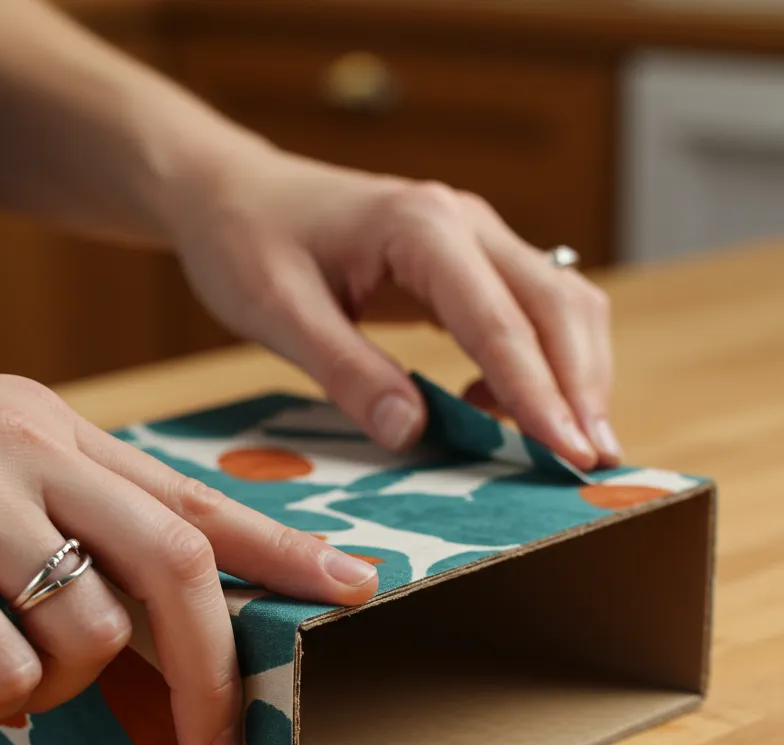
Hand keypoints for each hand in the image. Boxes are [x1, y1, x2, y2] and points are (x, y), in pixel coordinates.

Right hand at [0, 319, 378, 744]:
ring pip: (88, 632)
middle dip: (215, 665)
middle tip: (218, 740)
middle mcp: (29, 456)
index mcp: (57, 429)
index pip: (196, 494)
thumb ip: (59, 506)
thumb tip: (125, 601)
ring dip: (60, 685)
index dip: (285, 548)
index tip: (352, 585)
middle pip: (180, 563)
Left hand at [170, 151, 617, 469]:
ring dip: (573, 376)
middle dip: (582, 388)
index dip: (538, 395)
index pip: (500, 323)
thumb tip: (413, 433)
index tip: (570, 455)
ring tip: (566, 447)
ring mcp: (472, 237)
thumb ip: (348, 371)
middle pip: (558, 306)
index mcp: (422, 226)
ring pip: (558, 305)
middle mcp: (464, 222)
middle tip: (593, 465)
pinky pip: (526, 311)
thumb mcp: (280, 313)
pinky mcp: (465, 260)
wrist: (235, 195)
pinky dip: (536, 363)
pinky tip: (495, 408)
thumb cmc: (247, 243)